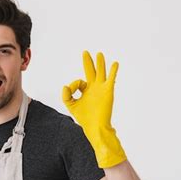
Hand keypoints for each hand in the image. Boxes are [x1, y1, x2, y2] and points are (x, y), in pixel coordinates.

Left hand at [62, 50, 126, 167]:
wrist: (96, 127)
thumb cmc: (85, 118)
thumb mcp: (71, 106)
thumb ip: (66, 95)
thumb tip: (65, 85)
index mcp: (86, 91)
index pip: (79, 82)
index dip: (73, 85)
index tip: (71, 90)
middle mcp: (94, 88)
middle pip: (91, 71)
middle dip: (88, 62)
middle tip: (85, 52)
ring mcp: (101, 89)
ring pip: (101, 72)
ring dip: (100, 63)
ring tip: (99, 54)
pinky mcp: (108, 91)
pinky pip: (111, 78)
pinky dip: (113, 71)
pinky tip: (115, 63)